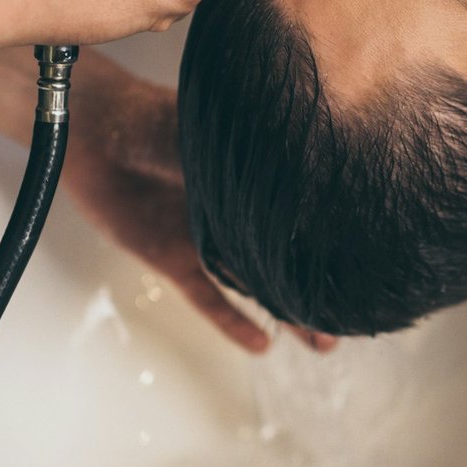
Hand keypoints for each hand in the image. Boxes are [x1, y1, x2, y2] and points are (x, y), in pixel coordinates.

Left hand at [63, 72, 336, 354]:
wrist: (93, 131)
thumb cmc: (155, 121)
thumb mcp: (220, 148)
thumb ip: (263, 173)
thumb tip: (320, 192)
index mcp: (257, 177)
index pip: (309, 214)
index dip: (338, 241)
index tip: (373, 266)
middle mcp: (238, 209)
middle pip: (290, 256)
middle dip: (321, 288)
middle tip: (356, 320)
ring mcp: (207, 235)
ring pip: (256, 283)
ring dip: (288, 314)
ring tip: (323, 343)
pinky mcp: (173, 257)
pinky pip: (207, 297)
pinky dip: (231, 322)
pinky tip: (260, 345)